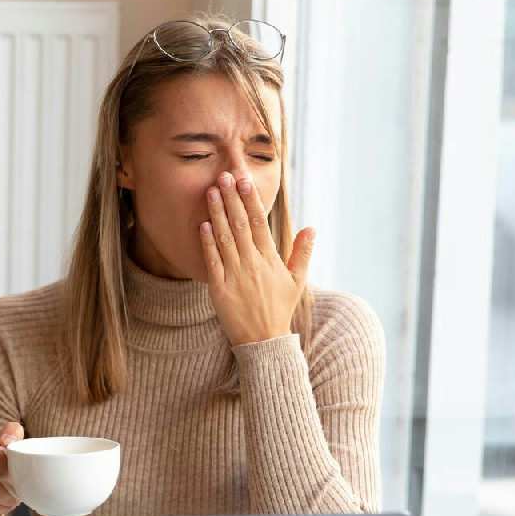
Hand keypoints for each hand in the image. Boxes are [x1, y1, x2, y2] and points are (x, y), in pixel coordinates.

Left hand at [199, 171, 314, 345]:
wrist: (263, 340)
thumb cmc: (279, 309)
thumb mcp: (297, 281)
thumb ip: (303, 253)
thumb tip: (312, 228)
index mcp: (270, 259)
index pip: (258, 222)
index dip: (250, 199)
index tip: (244, 180)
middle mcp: (252, 264)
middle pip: (239, 224)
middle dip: (231, 198)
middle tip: (223, 175)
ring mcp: (234, 276)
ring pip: (224, 239)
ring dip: (217, 214)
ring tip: (211, 192)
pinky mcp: (219, 289)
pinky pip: (212, 262)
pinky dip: (207, 243)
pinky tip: (202, 225)